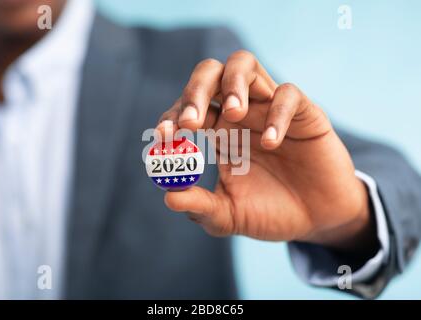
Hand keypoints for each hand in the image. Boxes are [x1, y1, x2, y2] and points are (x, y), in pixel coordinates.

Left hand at [156, 50, 375, 251]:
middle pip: (209, 74)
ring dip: (233, 82)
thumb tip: (168, 198)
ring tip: (233, 114)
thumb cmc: (270, 212)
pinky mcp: (303, 112)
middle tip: (191, 122)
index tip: (163, 136)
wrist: (316, 219)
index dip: (171, 117)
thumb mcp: (229, 216)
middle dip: (195, 91)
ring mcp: (269, 108)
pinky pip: (288, 94)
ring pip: (244, 64)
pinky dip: (277, 114)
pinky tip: (272, 144)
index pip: (186, 109)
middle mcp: (240, 113)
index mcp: (217, 132)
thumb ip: (201, 208)